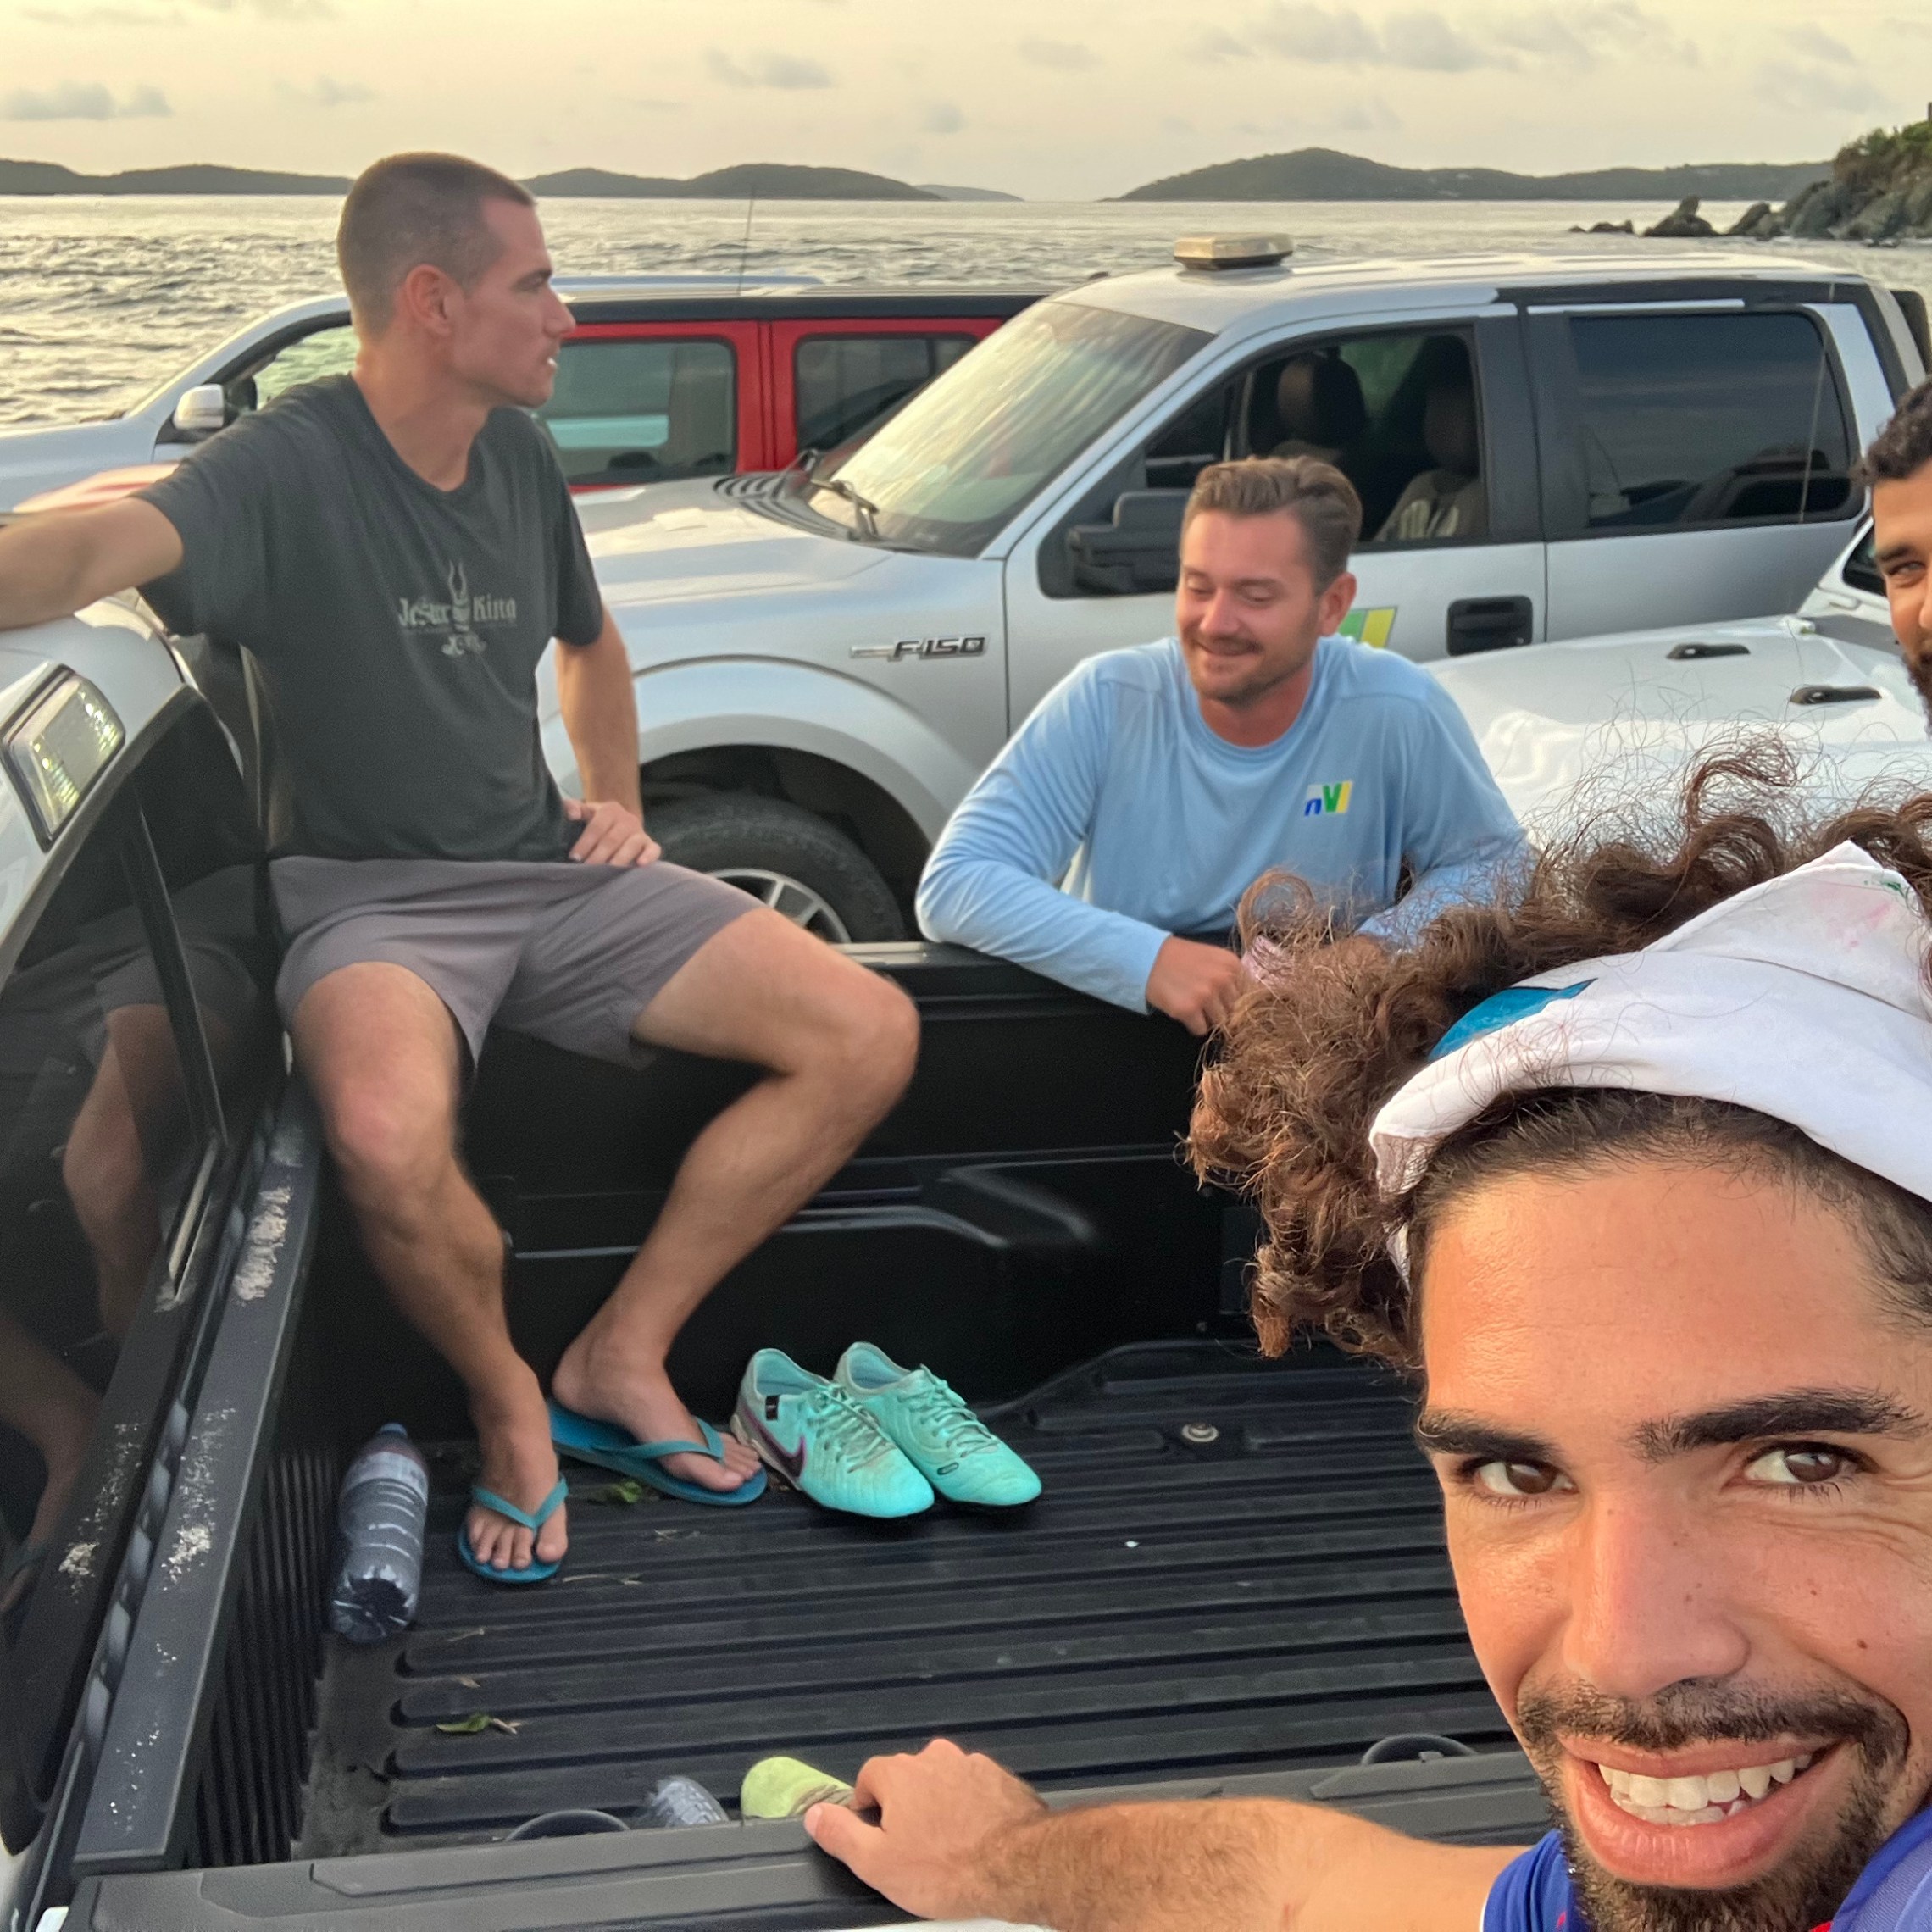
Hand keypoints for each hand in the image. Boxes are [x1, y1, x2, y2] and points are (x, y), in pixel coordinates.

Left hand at [564, 796, 659, 866]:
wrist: (619, 823)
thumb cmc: (596, 822)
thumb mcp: (585, 812)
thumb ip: (572, 808)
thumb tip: (572, 814)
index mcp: (609, 810)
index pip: (596, 827)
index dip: (585, 843)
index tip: (575, 857)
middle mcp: (627, 820)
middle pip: (612, 839)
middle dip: (599, 856)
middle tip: (587, 870)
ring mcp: (640, 832)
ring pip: (632, 845)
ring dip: (619, 859)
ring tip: (608, 872)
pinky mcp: (650, 844)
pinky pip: (653, 850)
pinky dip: (649, 856)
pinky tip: (640, 864)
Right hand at [803, 1738, 1047, 1919]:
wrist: (1016, 1866)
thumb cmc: (947, 1868)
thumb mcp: (876, 1862)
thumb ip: (840, 1834)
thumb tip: (816, 1815)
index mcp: (901, 1773)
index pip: (869, 1778)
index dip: (868, 1809)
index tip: (877, 1836)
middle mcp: (935, 1758)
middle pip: (908, 1779)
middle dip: (907, 1810)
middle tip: (915, 1850)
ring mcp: (971, 1765)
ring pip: (943, 1784)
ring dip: (941, 1808)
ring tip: (949, 1849)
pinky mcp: (1001, 1778)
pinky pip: (975, 1790)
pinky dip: (972, 1809)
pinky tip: (975, 1839)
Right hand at [1146, 936, 1248, 1035]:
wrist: (1149, 958)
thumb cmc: (1182, 958)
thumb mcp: (1213, 958)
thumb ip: (1229, 976)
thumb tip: (1243, 1005)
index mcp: (1232, 964)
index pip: (1246, 995)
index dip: (1231, 999)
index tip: (1219, 996)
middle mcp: (1223, 979)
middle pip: (1234, 1010)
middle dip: (1220, 1009)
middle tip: (1202, 1001)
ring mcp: (1206, 995)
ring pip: (1219, 1022)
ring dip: (1207, 1018)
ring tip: (1192, 1005)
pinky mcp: (1189, 1010)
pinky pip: (1201, 1029)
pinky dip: (1193, 1025)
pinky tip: (1183, 1011)